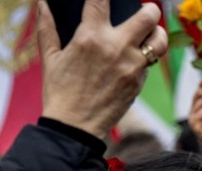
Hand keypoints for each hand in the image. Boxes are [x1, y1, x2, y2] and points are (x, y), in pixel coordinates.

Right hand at [38, 0, 167, 138]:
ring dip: (157, 34)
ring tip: (150, 33)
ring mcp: (131, 66)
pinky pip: (150, 64)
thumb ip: (47, 28)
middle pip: (148, 16)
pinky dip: (146, 58)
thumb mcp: (50, 58)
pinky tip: (136, 59)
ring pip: (159, 40)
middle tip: (145, 11)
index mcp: (90, 36)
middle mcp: (116, 47)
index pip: (101, 0)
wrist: (75, 128)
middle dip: (149, 9)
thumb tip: (42, 4)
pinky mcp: (138, 83)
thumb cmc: (59, 92)